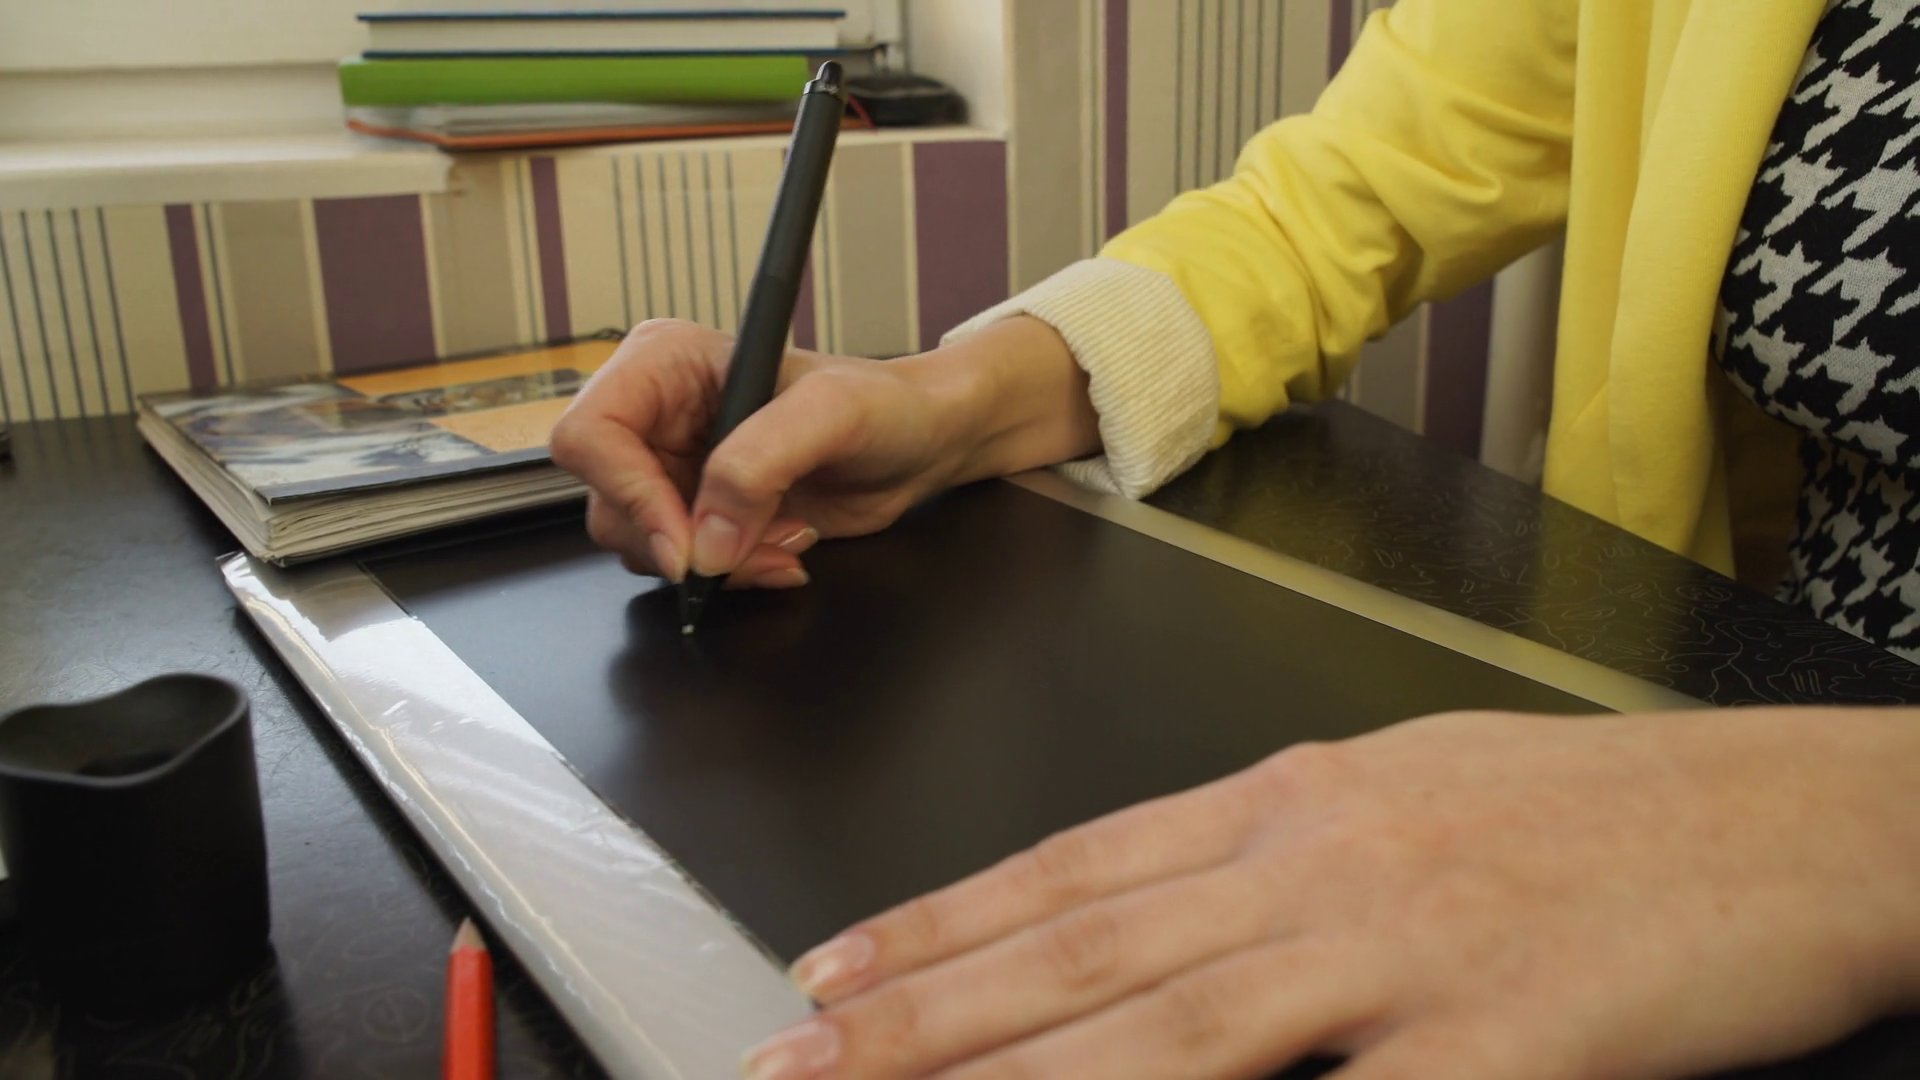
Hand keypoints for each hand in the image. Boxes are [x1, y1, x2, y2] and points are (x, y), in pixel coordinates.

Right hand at [549, 317, 1098, 587]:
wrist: (921, 442)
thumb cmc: (885, 403)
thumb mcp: (831, 413)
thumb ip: (759, 462)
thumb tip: (706, 536)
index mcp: (665, 363)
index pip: (590, 434)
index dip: (627, 493)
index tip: (684, 539)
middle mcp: (656, 415)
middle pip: (606, 501)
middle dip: (677, 540)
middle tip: (744, 546)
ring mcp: (674, 469)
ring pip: (640, 543)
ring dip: (712, 563)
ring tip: (780, 540)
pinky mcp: (700, 513)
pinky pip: (683, 566)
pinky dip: (731, 575)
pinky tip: (781, 550)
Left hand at [747, 709, 1919, 1079]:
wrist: (1794, 819)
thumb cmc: (1608, 814)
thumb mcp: (1415, 798)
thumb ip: (1283, 857)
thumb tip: (1162, 912)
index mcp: (1299, 798)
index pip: (1074, 866)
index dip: (941, 924)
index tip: (835, 970)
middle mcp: (1318, 864)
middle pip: (1082, 951)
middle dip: (921, 1017)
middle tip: (798, 1059)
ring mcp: (1400, 953)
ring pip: (1162, 1026)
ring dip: (1010, 1075)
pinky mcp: (1498, 1045)